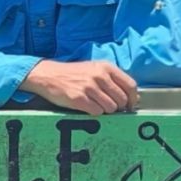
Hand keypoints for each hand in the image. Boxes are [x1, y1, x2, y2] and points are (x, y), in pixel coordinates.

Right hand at [21, 60, 139, 115]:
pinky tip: (86, 106)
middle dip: (117, 106)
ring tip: (95, 104)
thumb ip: (112, 79)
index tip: (130, 105)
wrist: (47, 75)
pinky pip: (97, 112)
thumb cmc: (72, 74)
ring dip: (105, 110)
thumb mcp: (94, 68)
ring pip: (110, 108)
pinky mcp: (79, 98)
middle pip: (122, 99)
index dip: (133, 99)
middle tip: (108, 106)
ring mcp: (89, 87)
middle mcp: (99, 76)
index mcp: (106, 67)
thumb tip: (132, 97)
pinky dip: (94, 112)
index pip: (130, 85)